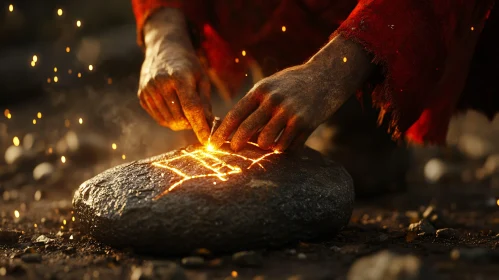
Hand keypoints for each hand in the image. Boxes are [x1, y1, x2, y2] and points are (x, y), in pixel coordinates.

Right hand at [138, 8, 211, 143]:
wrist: (163, 49)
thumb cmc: (188, 65)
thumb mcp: (202, 78)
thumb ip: (205, 103)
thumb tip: (208, 126)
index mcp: (179, 77)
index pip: (191, 108)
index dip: (200, 127)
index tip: (208, 141)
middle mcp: (160, 83)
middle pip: (179, 118)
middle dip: (192, 124)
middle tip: (198, 118)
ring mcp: (148, 90)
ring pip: (168, 122)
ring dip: (181, 123)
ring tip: (187, 111)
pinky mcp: (142, 96)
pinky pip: (159, 119)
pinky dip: (170, 119)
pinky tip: (174, 106)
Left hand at [211, 36, 373, 151]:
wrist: (326, 76)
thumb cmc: (292, 83)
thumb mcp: (269, 85)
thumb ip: (253, 104)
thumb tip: (232, 128)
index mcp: (261, 91)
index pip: (235, 115)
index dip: (221, 133)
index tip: (212, 144)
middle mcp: (274, 102)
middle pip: (246, 130)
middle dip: (236, 144)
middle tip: (233, 149)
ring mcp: (290, 114)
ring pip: (266, 143)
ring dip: (265, 146)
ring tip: (268, 141)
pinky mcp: (306, 124)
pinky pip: (287, 146)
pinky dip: (283, 148)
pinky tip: (285, 141)